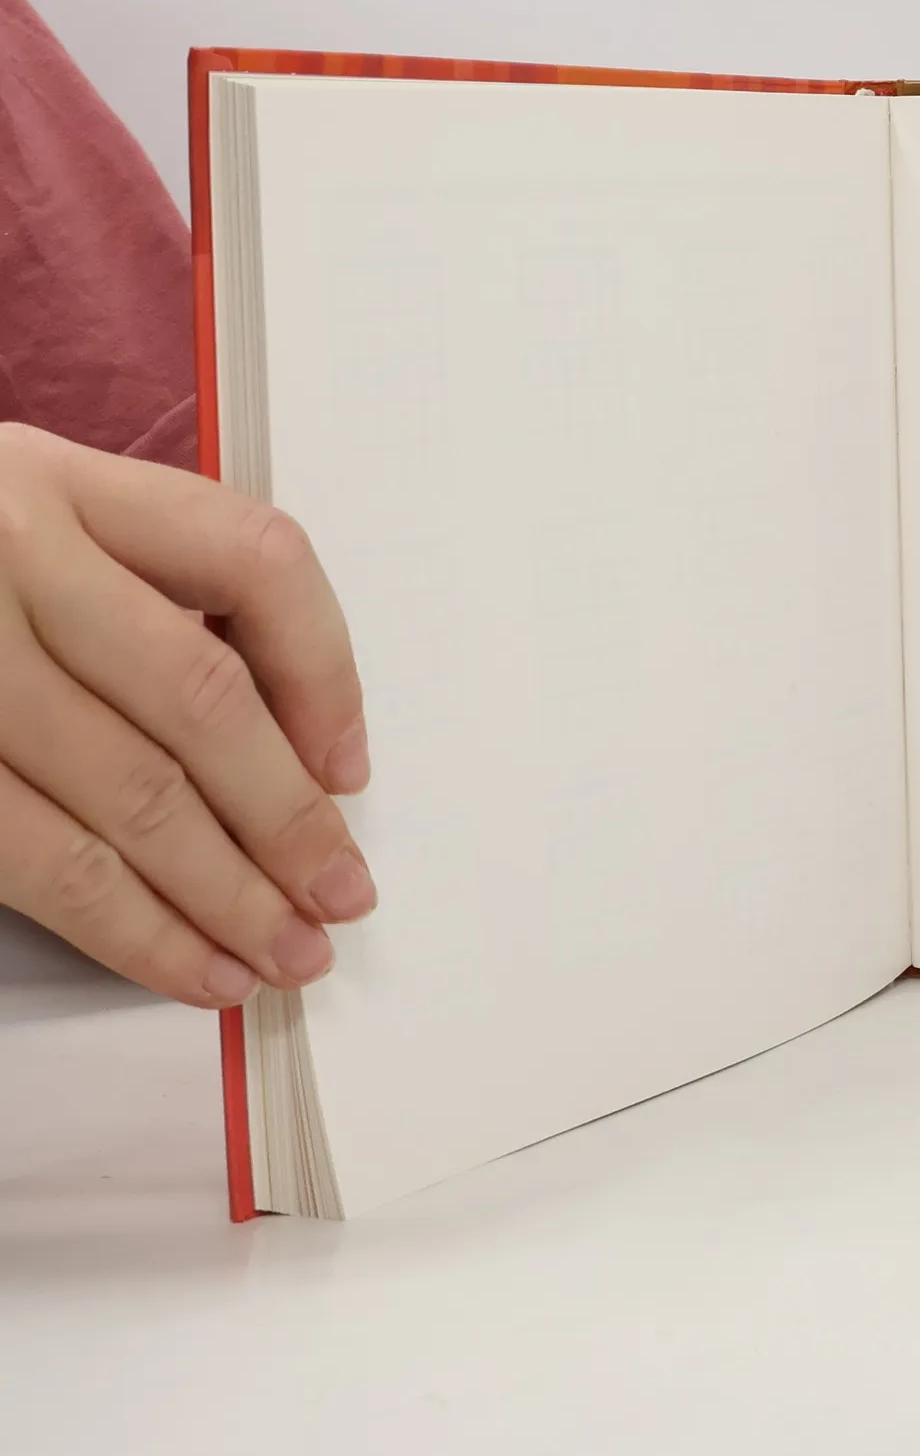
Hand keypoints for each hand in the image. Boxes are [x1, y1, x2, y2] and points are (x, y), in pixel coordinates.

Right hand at [0, 425, 373, 1007]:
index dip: (325, 673)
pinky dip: (134, 931)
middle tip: (343, 894)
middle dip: (288, 817)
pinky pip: (44, 862)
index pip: (254, 560)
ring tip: (290, 955)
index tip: (349, 770)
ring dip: (228, 895)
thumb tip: (299, 758)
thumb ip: (152, 604)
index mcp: (69, 487)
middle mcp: (14, 557)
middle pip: (200, 697)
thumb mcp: (40, 536)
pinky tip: (197, 969)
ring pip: (132, 794)